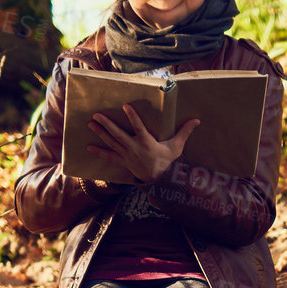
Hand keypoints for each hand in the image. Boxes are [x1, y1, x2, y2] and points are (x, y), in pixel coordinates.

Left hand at [85, 104, 200, 182]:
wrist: (160, 181)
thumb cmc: (168, 161)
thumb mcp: (176, 147)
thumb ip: (184, 132)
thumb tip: (197, 120)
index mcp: (147, 143)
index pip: (139, 128)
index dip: (132, 117)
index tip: (125, 106)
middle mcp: (135, 149)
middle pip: (119, 135)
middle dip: (107, 125)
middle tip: (96, 115)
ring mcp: (127, 156)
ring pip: (112, 143)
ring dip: (100, 133)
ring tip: (90, 123)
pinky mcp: (123, 162)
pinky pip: (109, 157)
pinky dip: (99, 152)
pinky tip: (89, 146)